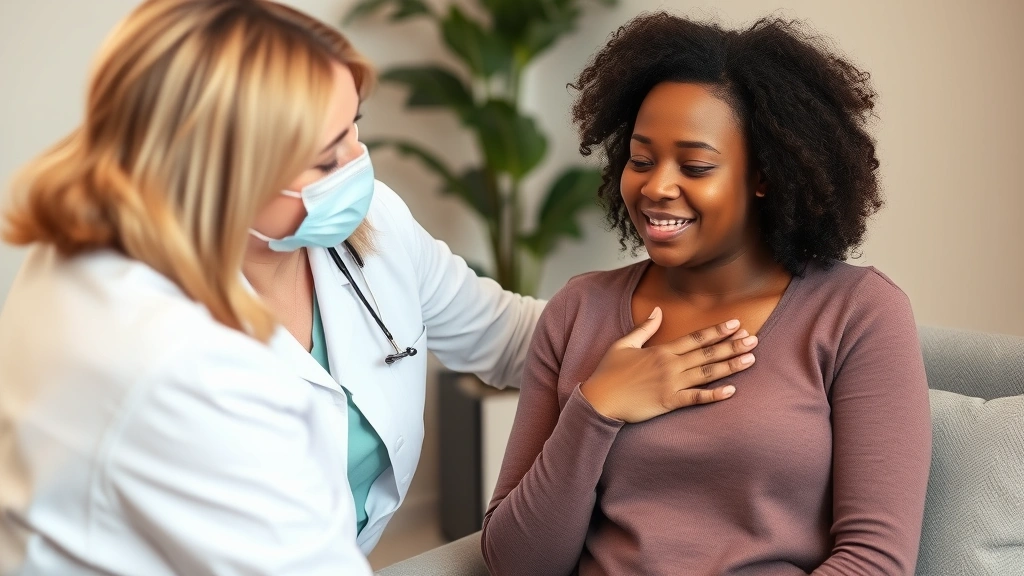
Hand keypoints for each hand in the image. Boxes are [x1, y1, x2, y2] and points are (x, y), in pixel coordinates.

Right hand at [580, 307, 756, 422]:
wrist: (599, 399)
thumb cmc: (608, 373)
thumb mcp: (623, 344)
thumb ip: (644, 328)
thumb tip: (657, 310)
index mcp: (661, 350)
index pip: (695, 338)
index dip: (717, 330)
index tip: (735, 324)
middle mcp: (670, 365)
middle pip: (707, 353)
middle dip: (732, 345)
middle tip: (753, 339)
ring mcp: (671, 384)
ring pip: (707, 373)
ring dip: (730, 365)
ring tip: (751, 359)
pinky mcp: (669, 402)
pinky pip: (696, 398)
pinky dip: (714, 395)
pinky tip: (731, 390)